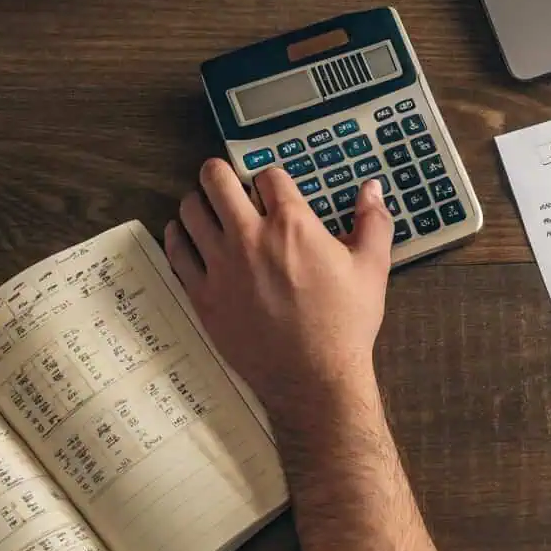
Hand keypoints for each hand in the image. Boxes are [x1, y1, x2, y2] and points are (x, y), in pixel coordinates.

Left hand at [164, 158, 392, 427]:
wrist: (314, 377)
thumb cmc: (345, 323)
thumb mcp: (372, 267)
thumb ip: (373, 221)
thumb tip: (372, 188)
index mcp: (292, 225)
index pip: (269, 176)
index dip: (272, 178)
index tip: (275, 189)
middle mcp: (250, 238)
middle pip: (217, 180)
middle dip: (222, 173)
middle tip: (227, 179)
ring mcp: (220, 266)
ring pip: (190, 211)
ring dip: (199, 201)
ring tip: (208, 207)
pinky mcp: (202, 295)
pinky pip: (176, 251)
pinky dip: (179, 236)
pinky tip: (186, 235)